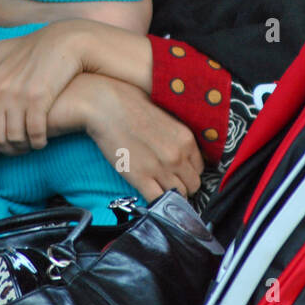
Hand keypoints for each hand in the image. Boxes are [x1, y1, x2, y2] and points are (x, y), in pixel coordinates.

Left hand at [0, 21, 86, 156]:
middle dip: (1, 150)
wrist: (64, 41)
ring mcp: (19, 95)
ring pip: (13, 137)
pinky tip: (41, 141)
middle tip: (11, 153)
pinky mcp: (39, 99)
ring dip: (20, 148)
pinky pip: (34, 132)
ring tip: (27, 147)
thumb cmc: (31, 46)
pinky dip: (37, 142)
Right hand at [67, 74, 203, 201]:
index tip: (180, 172)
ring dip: (171, 194)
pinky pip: (158, 200)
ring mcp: (160, 168)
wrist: (105, 106)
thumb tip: (181, 149)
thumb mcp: (165, 114)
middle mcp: (178, 155)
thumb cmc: (130, 103)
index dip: (189, 171)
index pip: (200, 167)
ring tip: (159, 187)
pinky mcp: (140, 177)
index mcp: (186, 138)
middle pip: (193, 185)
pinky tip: (150, 193)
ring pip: (179, 196)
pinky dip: (157, 201)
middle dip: (183, 185)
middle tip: (170, 181)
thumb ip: (177, 135)